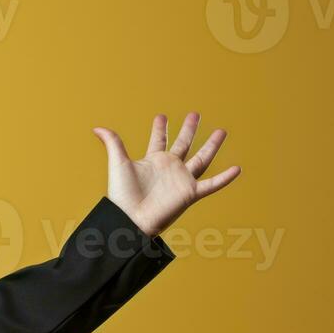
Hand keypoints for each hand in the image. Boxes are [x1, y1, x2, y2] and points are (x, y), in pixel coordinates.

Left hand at [91, 112, 240, 237]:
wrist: (130, 218)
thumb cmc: (122, 195)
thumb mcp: (118, 164)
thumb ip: (113, 143)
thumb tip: (97, 127)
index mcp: (153, 160)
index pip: (158, 140)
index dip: (160, 128)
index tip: (162, 116)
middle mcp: (169, 168)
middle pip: (183, 144)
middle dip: (189, 129)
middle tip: (195, 114)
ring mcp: (181, 180)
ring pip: (201, 159)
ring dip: (212, 146)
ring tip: (221, 131)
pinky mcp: (190, 193)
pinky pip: (212, 184)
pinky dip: (225, 178)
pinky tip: (237, 169)